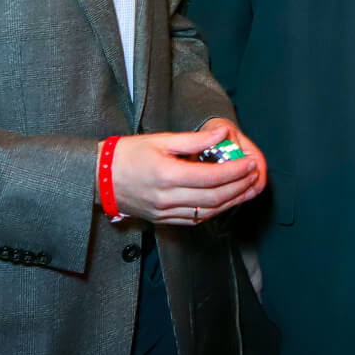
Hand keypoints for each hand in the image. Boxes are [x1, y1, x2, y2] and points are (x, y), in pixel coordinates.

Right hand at [104, 123, 262, 226]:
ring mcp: (165, 212)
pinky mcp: (163, 220)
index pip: (211, 176)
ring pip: (207, 212)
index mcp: (167, 175)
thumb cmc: (128, 154)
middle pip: (213, 198)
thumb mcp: (160, 139)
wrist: (99, 178)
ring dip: (231, 202)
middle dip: (239, 187)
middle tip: (255, 176)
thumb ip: (194, 139)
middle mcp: (167, 198)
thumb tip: (222, 135)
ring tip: (247, 189)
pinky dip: (213, 211)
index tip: (251, 163)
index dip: (235, 171)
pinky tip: (225, 202)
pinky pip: (194, 220)